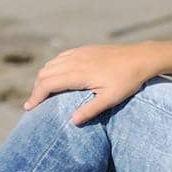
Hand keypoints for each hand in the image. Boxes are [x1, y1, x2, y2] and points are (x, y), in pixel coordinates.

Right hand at [23, 43, 158, 124]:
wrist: (141, 57)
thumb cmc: (128, 80)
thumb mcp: (111, 98)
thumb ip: (90, 109)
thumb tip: (72, 122)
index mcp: (79, 73)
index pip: (48, 84)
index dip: (35, 96)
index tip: (29, 108)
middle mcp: (75, 60)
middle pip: (45, 73)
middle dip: (36, 89)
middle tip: (34, 104)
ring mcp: (80, 53)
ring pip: (51, 64)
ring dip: (43, 78)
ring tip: (42, 93)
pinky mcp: (85, 49)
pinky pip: (61, 57)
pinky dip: (53, 67)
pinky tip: (56, 76)